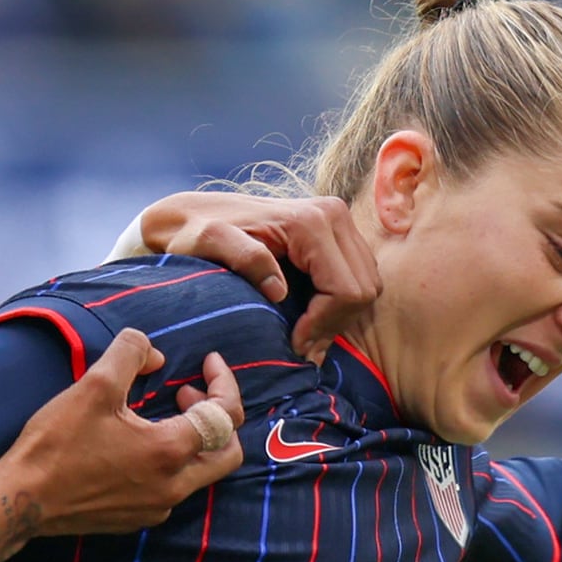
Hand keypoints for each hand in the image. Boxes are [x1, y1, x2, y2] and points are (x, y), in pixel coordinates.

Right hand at [3, 328, 244, 540]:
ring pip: (201, 472)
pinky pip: (173, 488)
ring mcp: (157, 508)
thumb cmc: (56, 444)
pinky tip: (139, 444)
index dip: (224, 381)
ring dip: (194, 439)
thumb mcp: (94, 384)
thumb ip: (131, 352)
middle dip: (218, 417)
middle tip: (188, 393)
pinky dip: (172, 461)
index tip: (208, 362)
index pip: (225, 416)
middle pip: (228, 453)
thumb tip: (155, 354)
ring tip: (161, 412)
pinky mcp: (138, 520)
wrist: (21, 500)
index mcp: (169, 451)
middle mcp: (173, 487)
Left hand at [132, 190, 374, 356]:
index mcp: (311, 222)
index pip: (345, 290)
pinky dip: (340, 303)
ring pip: (366, 285)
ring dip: (338, 317)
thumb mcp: (209, 244)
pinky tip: (310, 318)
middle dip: (333, 325)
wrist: (195, 214)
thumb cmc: (197, 233)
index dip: (323, 325)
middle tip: (301, 347)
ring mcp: (339, 220)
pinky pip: (358, 276)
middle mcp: (334, 214)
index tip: (293, 344)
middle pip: (362, 289)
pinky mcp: (338, 230)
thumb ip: (244, 260)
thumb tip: (278, 290)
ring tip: (304, 337)